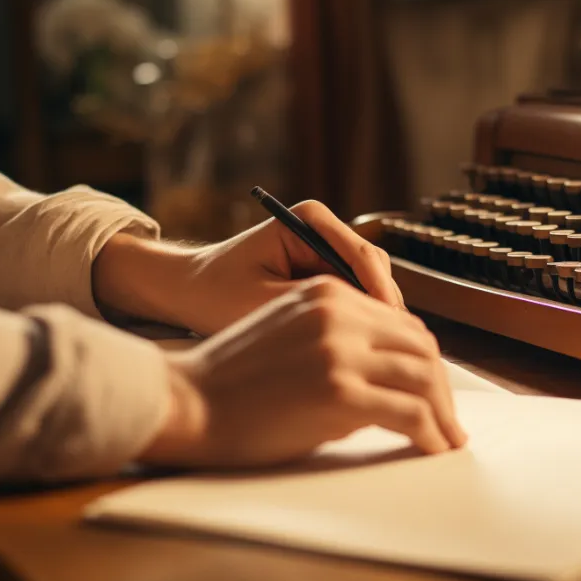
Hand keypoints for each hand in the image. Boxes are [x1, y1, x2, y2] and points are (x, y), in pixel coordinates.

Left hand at [94, 200, 404, 335]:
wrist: (184, 290)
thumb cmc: (213, 293)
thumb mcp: (265, 303)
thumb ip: (316, 310)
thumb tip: (367, 329)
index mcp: (310, 219)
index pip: (363, 258)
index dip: (382, 299)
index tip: (392, 334)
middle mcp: (325, 229)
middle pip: (375, 271)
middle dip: (384, 312)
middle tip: (396, 354)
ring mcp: (326, 250)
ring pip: (370, 287)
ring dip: (375, 321)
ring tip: (382, 361)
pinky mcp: (323, 272)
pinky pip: (354, 298)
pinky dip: (359, 325)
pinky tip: (362, 357)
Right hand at [141, 276, 464, 468]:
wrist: (186, 402)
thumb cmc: (230, 381)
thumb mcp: (288, 333)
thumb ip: (337, 340)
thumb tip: (388, 380)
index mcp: (327, 294)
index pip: (401, 323)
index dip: (424, 361)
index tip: (433, 391)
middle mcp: (340, 314)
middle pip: (421, 346)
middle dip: (442, 388)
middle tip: (449, 422)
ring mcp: (342, 351)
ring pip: (424, 378)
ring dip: (443, 414)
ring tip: (447, 441)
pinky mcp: (341, 392)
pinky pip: (410, 413)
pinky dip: (431, 435)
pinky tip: (433, 450)